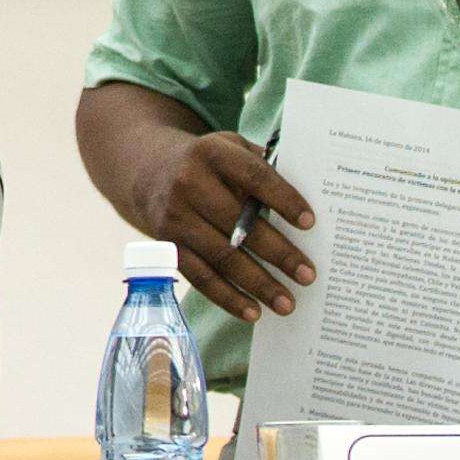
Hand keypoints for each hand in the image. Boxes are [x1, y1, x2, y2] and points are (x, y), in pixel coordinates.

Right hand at [131, 130, 318, 320]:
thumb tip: (303, 206)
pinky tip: (254, 311)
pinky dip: (229, 298)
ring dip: (258, 284)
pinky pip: (201, 277)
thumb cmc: (208, 164)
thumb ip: (262, 167)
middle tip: (307, 275)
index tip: (309, 223)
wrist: (150, 172)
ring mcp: (176, 217)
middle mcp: (189, 183)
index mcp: (212, 153)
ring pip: (222, 257)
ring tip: (287, 303)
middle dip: (278, 253)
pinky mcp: (168, 245)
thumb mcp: (230, 147)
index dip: (283, 199)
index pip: (254, 176)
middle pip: (239, 224)